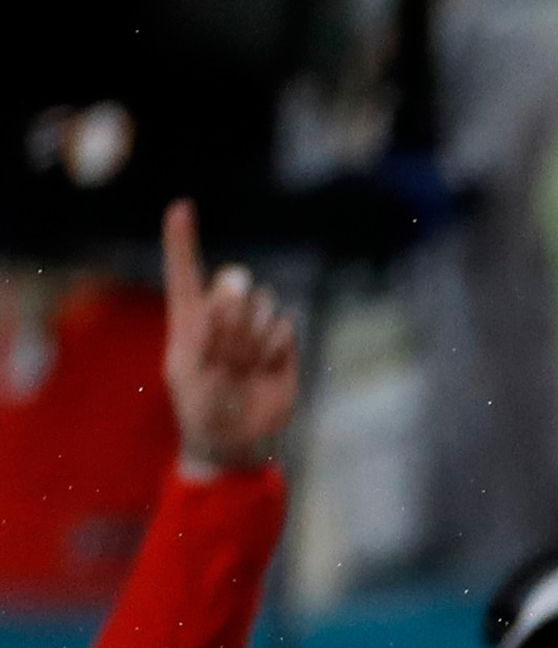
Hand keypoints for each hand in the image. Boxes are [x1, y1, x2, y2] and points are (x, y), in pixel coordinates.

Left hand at [163, 201, 298, 478]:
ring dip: (254, 338)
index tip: (181, 208)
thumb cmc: (200, 406)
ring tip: (243, 366)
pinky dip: (274, 349)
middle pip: (235, 283)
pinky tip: (264, 369)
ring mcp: (253, 330)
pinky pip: (286, 328)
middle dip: (235, 312)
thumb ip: (212, 327)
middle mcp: (222, 316)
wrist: (234, 440)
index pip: (183, 270)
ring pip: (265, 304)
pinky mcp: (281, 346)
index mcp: (189, 317)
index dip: (181, 239)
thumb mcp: (193, 368)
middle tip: (228, 349)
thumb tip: (239, 290)